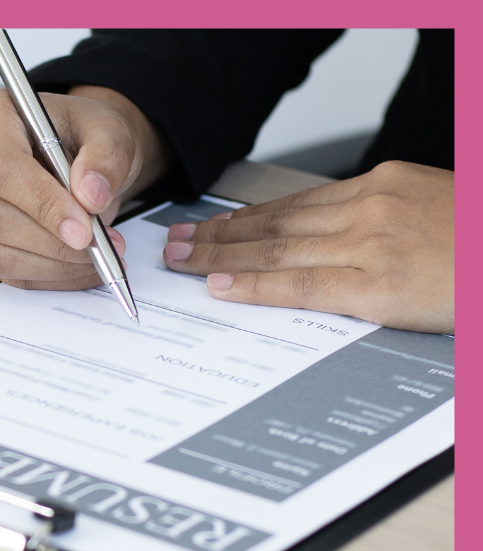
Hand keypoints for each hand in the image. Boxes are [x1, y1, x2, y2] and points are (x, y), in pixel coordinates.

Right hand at [0, 85, 170, 288]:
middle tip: (100, 244)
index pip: (2, 167)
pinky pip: (2, 269)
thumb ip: (105, 158)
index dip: (43, 204)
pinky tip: (77, 266)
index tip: (83, 229)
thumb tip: (91, 195)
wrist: (82, 153)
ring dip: (51, 264)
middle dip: (52, 241)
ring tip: (96, 255)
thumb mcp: (110, 132)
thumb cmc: (85, 135)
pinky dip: (46, 275)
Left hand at [163, 161, 453, 332]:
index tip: (207, 226)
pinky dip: (255, 286)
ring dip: (220, 257)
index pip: (289, 205)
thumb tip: (325, 239)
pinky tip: (222, 287)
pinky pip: (302, 285)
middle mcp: (366, 208)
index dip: (240, 218)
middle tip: (173, 243)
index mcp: (377, 187)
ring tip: (180, 262)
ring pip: (274, 250)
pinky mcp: (379, 283)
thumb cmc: (475, 236)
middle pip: (271, 224)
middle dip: (216, 235)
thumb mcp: (424, 209)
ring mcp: (370, 244)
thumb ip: (372, 220)